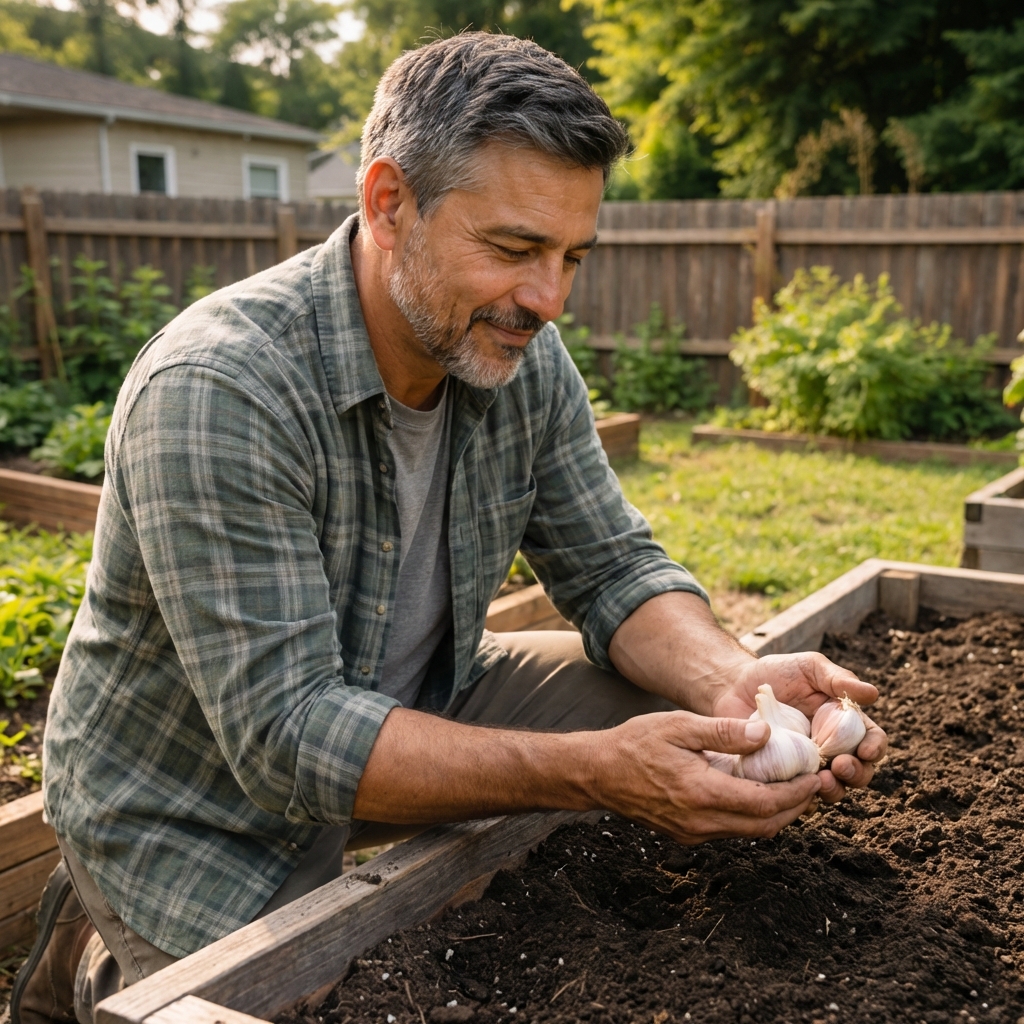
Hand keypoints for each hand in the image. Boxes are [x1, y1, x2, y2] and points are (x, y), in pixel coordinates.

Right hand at [593, 710, 820, 844]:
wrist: (597, 773)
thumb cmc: (635, 743)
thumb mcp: (678, 726)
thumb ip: (723, 732)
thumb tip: (766, 733)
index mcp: (702, 793)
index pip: (765, 803)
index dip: (797, 792)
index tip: (814, 775)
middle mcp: (700, 822)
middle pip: (765, 825)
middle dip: (796, 807)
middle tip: (814, 785)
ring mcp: (693, 833)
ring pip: (750, 832)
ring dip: (776, 814)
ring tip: (793, 788)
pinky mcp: (686, 835)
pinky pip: (730, 830)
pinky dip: (752, 816)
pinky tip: (756, 793)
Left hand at [708, 652, 887, 803]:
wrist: (735, 686)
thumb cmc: (776, 672)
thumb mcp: (809, 667)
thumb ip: (838, 679)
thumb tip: (873, 693)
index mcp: (844, 723)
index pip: (871, 740)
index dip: (874, 747)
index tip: (865, 750)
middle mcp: (832, 748)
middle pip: (859, 771)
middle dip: (856, 773)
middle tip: (841, 766)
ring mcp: (808, 765)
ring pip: (833, 789)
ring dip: (834, 790)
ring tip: (821, 780)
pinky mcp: (784, 776)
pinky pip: (799, 797)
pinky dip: (803, 799)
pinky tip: (796, 792)